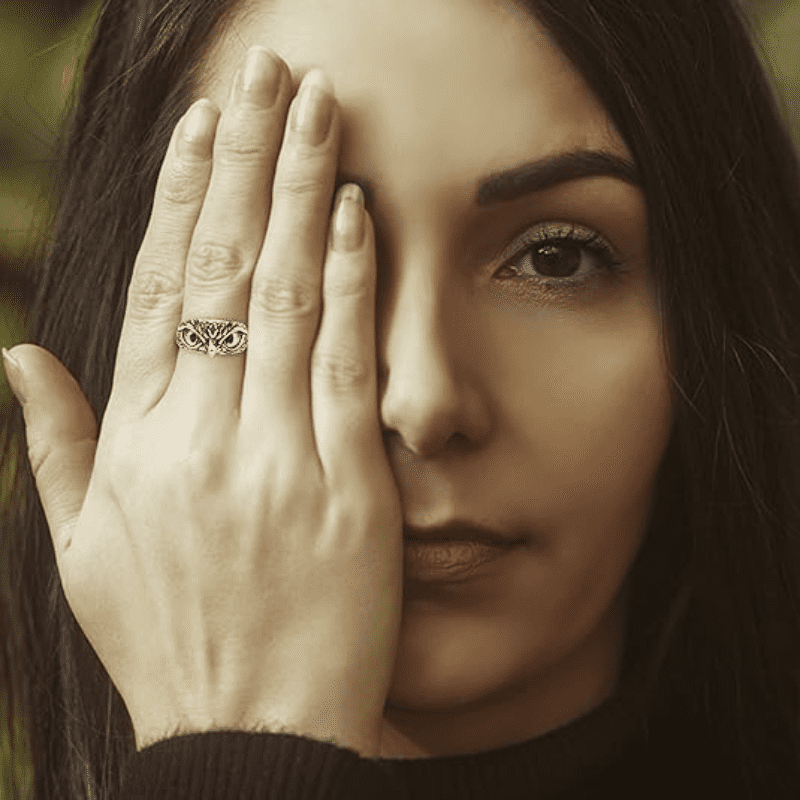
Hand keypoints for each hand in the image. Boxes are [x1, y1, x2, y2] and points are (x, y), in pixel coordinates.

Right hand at [12, 46, 403, 757]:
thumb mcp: (83, 552)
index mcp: (136, 445)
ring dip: (301, 190)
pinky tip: (356, 210)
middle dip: (246, 160)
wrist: (247, 736)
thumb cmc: (170, 643)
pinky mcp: (347, 486)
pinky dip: (351, 280)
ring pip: (286, 296)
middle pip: (224, 269)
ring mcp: (277, 457)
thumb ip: (56, 444)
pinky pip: (347, 362)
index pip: (159, 288)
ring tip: (317, 107)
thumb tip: (15, 352)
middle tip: (270, 73)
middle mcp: (201, 436)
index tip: (202, 127)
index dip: (181, 198)